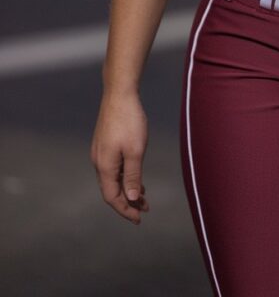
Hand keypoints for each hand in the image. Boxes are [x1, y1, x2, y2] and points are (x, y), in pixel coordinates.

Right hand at [90, 91, 149, 223]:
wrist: (119, 93)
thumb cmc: (129, 121)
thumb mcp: (136, 151)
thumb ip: (132, 176)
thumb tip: (130, 199)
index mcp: (105, 166)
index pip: (112, 197)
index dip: (125, 210)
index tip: (139, 218)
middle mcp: (99, 161)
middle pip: (112, 190)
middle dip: (128, 202)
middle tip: (145, 209)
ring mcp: (100, 152)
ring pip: (113, 178)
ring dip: (127, 188)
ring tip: (143, 195)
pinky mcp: (104, 143)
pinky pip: (113, 167)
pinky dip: (124, 176)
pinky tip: (136, 175)